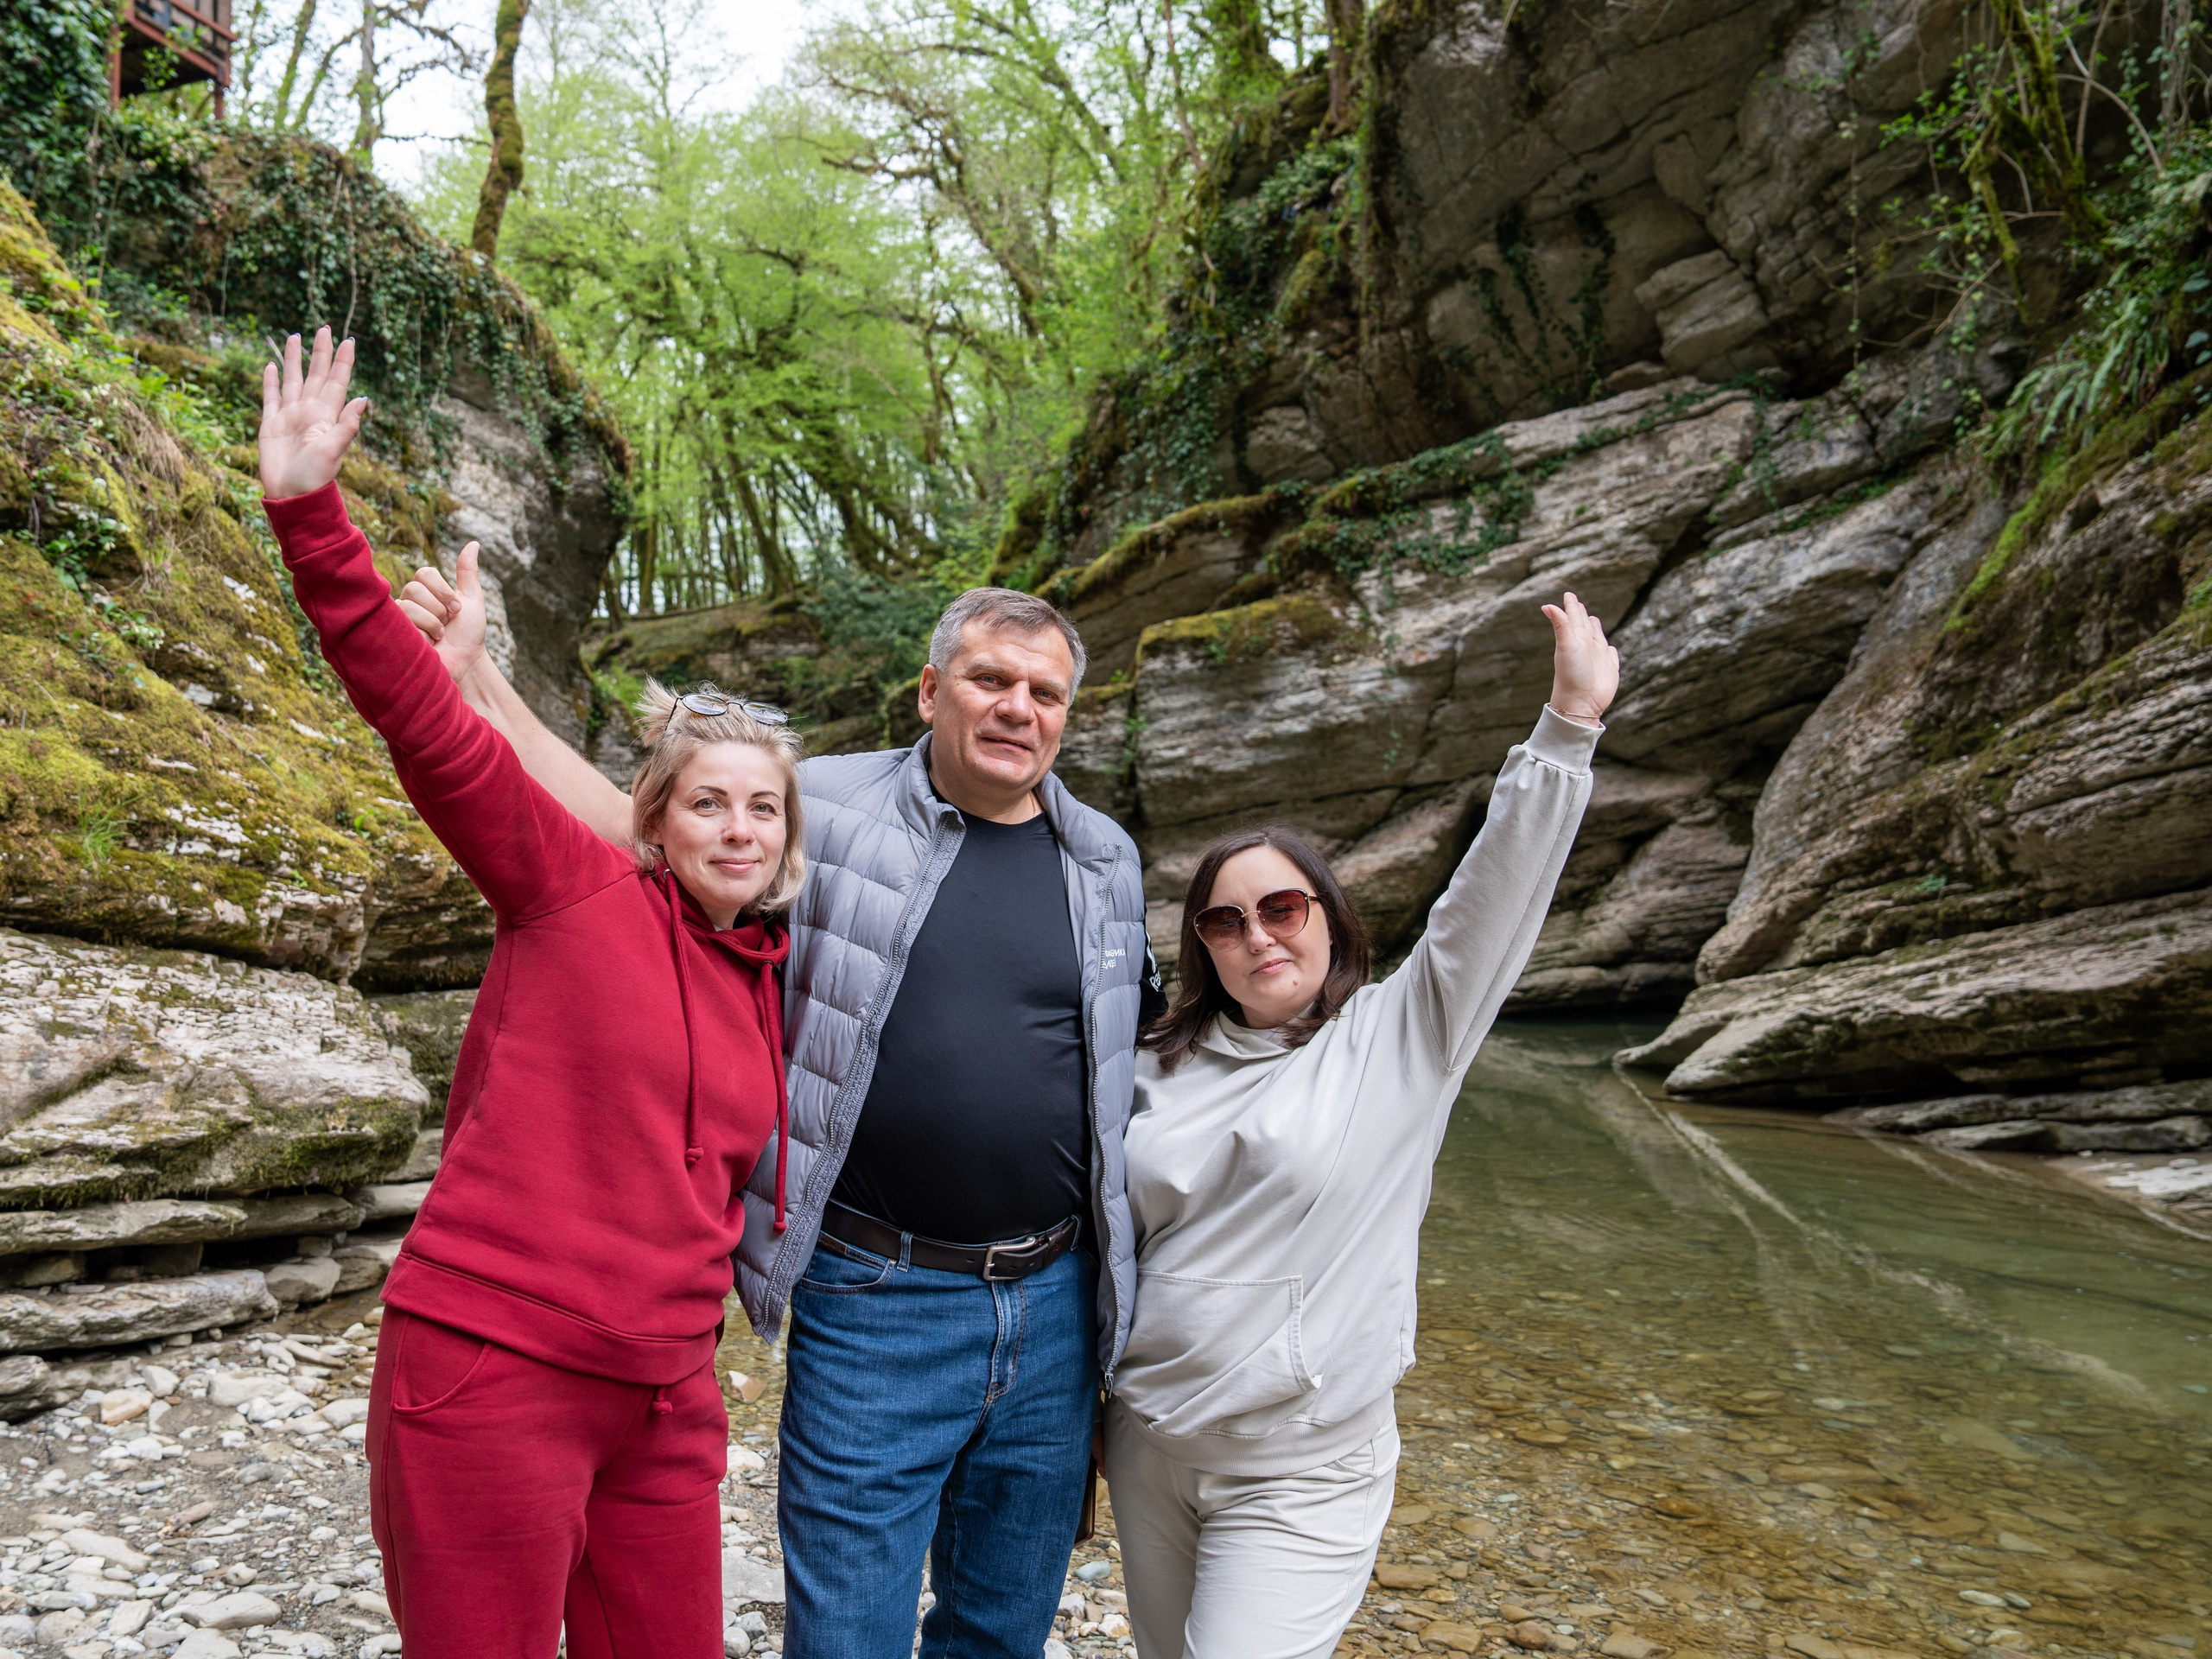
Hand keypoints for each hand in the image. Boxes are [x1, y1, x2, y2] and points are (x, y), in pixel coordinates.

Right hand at [259, 327, 368, 499]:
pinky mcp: (271, 424)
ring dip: (294, 359)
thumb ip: (347, 425)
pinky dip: (271, 381)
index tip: (349, 340)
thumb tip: (363, 399)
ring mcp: (290, 417)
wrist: (291, 496)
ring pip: (293, 380)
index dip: (343, 361)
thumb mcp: (334, 451)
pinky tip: (272, 365)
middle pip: (316, 374)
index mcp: (327, 416)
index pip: (337, 381)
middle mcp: (310, 412)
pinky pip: (271, 397)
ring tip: (295, 337)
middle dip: (321, 352)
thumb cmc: (315, 478)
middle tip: (324, 327)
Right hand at [398, 542, 490, 682]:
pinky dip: (424, 635)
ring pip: (408, 606)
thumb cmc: (469, 635)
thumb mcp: (472, 600)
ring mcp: (398, 619)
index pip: (424, 573)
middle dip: (439, 609)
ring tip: (439, 637)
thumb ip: (467, 573)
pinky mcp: (392, 635)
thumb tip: (474, 543)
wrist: (466, 663)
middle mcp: (407, 601)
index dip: (443, 590)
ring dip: (433, 624)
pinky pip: (403, 624)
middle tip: (447, 625)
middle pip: (415, 588)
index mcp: (424, 591)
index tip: (457, 608)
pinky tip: (428, 645)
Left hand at [1541, 591, 1617, 723]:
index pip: (1573, 618)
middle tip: (1577, 603)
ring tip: (1593, 619)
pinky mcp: (1610, 669)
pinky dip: (1611, 651)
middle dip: (1581, 614)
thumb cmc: (1571, 674)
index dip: (1571, 606)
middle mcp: (1586, 647)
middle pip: (1584, 626)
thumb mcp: (1566, 646)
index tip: (1569, 595)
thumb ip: (1561, 625)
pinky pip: (1612, 656)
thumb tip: (1546, 605)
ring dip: (1595, 629)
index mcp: (1576, 639)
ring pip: (1598, 638)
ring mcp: (1598, 658)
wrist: (1581, 702)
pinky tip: (1610, 649)